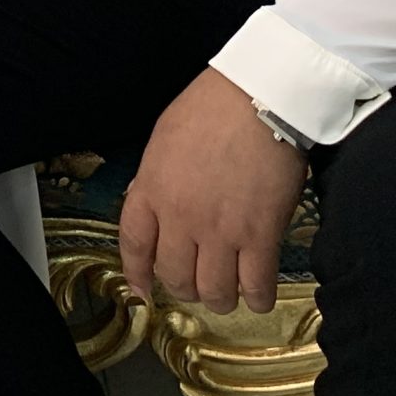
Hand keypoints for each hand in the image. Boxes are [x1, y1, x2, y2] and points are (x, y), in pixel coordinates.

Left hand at [120, 69, 307, 314]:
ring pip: (215, 293)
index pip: (134, 245)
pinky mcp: (261, 236)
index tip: (142, 291)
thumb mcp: (164, 140)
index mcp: (152, 189)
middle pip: (175, 278)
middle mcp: (180, 216)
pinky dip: (257, 298)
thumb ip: (155, 180)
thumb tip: (154, 209)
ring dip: (221, 298)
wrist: (259, 96)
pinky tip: (258, 292)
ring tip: (230, 289)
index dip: (137, 274)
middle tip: (199, 281)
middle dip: (185, 288)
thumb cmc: (212, 108)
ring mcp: (221, 230)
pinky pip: (256, 287)